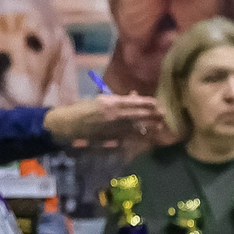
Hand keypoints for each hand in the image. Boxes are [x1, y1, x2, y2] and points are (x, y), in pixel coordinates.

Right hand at [45, 95, 168, 146]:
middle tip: (164, 114)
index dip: (147, 103)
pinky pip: (129, 136)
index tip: (157, 103)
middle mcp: (114, 115)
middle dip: (152, 115)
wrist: (69, 124)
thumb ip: (118, 99)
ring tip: (160, 125)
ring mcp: (114, 127)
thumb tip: (134, 96)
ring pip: (136, 126)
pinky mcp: (112, 137)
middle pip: (138, 115)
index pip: (134, 102)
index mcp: (110, 103)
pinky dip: (139, 134)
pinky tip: (147, 134)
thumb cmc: (83, 108)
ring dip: (149, 125)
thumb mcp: (100, 99)